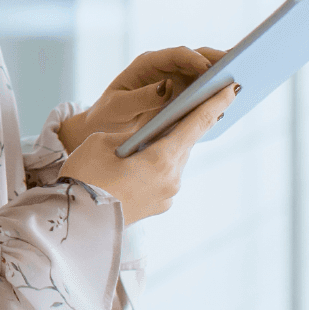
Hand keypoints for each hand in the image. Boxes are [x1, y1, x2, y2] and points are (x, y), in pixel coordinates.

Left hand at [58, 46, 226, 152]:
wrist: (105, 126)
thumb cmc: (108, 114)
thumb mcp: (119, 107)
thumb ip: (141, 98)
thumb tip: (168, 88)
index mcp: (147, 64)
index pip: (176, 55)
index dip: (195, 59)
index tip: (209, 69)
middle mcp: (165, 68)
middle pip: (197, 58)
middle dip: (219, 61)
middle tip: (242, 67)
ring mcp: (178, 80)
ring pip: (206, 73)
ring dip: (224, 75)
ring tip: (247, 82)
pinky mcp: (184, 95)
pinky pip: (205, 91)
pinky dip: (218, 94)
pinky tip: (233, 101)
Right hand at [59, 82, 237, 224]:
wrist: (76, 222)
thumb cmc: (84, 177)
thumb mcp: (103, 142)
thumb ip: (134, 133)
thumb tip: (151, 131)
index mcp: (161, 160)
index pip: (195, 125)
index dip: (215, 103)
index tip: (233, 87)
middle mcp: (172, 180)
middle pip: (185, 142)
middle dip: (189, 122)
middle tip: (198, 99)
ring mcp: (167, 196)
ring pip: (174, 160)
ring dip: (169, 143)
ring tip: (160, 127)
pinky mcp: (159, 206)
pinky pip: (164, 176)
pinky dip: (158, 163)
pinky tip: (143, 157)